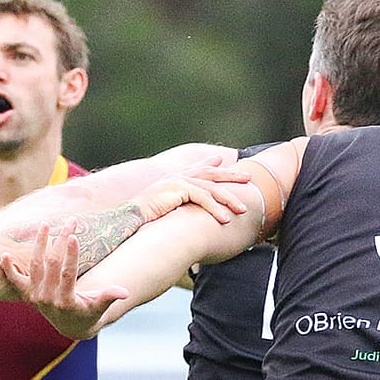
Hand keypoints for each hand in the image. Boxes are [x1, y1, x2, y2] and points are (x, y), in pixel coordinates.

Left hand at [0, 224, 127, 339]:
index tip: (73, 236)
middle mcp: (48, 298)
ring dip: (39, 244)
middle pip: (52, 264)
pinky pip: (15, 281)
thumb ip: (108, 297)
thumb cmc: (88, 312)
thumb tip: (125, 293)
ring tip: (45, 225)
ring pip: (36, 265)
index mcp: (67, 301)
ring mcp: (35, 296)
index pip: (68, 274)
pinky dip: (8, 269)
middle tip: (70, 222)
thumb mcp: (99, 307)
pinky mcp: (27, 294)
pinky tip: (3, 255)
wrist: (70, 326)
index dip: (70, 255)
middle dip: (60, 241)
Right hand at [131, 165, 257, 226]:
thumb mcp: (165, 209)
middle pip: (210, 174)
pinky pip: (203, 198)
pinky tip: (225, 219)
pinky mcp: (179, 188)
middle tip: (248, 177)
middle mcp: (178, 176)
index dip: (211, 164)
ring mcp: (178, 180)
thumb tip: (186, 215)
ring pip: (211, 188)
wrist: (131, 217)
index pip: (196, 169)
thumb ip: (178, 207)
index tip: (222, 160)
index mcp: (174, 179)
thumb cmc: (145, 219)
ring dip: (228, 199)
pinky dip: (215, 209)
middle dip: (230, 175)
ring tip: (242, 209)